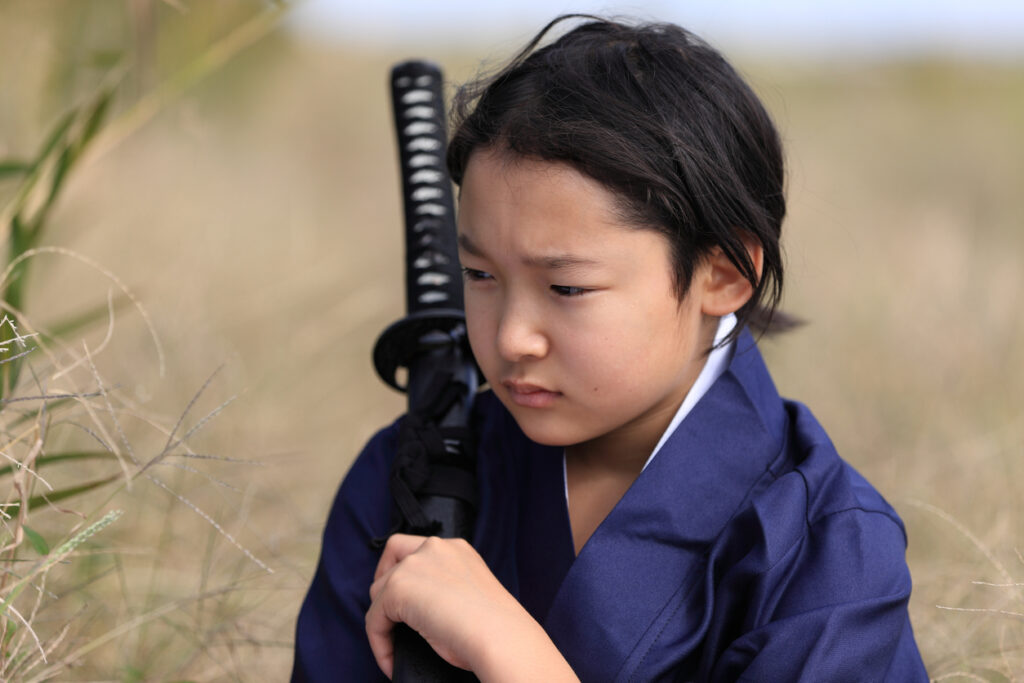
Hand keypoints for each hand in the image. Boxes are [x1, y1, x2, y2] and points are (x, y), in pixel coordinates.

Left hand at [365, 534, 577, 680]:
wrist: (499, 635)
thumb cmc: (494, 626)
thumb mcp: (467, 594)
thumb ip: (443, 588)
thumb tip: (418, 611)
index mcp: (455, 548)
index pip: (416, 549)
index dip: (403, 570)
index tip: (406, 599)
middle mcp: (433, 548)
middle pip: (392, 559)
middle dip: (385, 587)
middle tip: (389, 617)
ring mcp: (414, 565)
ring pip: (378, 591)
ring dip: (382, 619)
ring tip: (395, 646)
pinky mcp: (398, 589)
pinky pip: (374, 620)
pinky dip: (379, 643)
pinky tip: (392, 661)